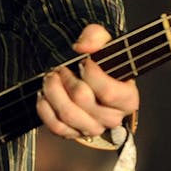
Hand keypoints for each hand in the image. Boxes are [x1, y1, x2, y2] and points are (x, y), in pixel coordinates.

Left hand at [35, 24, 138, 140]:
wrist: (89, 78)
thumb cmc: (100, 63)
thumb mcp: (103, 43)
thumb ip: (96, 37)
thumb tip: (83, 46)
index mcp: (127, 98)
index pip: (108, 92)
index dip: (91, 74)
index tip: (82, 61)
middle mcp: (112, 118)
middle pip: (83, 101)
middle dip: (67, 79)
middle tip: (61, 68)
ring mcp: (92, 128)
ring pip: (68, 114)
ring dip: (53, 92)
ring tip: (50, 78)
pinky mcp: (73, 133)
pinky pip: (56, 127)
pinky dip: (44, 109)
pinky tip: (44, 94)